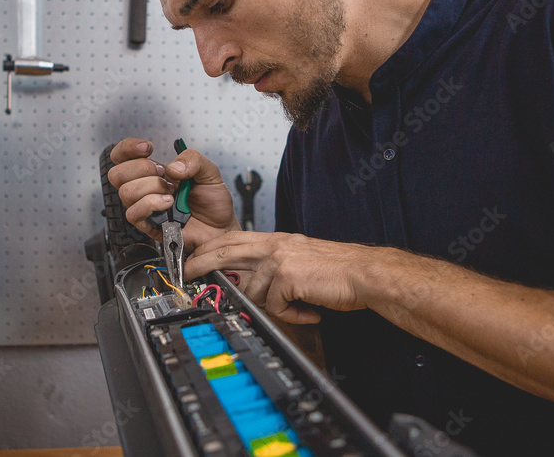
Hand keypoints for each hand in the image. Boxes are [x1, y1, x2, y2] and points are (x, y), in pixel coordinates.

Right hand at [107, 137, 238, 250]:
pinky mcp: (149, 226)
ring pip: (125, 192)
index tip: (148, 147)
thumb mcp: (210, 171)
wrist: (221, 228)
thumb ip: (194, 159)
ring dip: (150, 187)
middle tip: (163, 173)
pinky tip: (168, 204)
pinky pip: (133, 214)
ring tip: (171, 193)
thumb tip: (173, 167)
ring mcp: (146, 208)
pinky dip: (151, 204)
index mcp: (155, 172)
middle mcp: (146, 189)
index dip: (127, 148)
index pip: (123, 157)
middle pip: (116, 174)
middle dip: (141, 168)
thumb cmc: (213, 202)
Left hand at [185, 231, 378, 323]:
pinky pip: (274, 305)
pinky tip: (308, 312)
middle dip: (201, 263)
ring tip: (296, 308)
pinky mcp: (287, 276)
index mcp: (277, 240)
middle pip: (225, 252)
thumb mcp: (300, 260)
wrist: (365, 274)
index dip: (209, 247)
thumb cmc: (338, 272)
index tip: (194, 257)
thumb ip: (275, 267)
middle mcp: (276, 245)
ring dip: (270, 306)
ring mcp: (279, 259)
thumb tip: (251, 284)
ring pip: (251, 289)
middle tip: (188, 275)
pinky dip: (291, 315)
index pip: (233, 238)